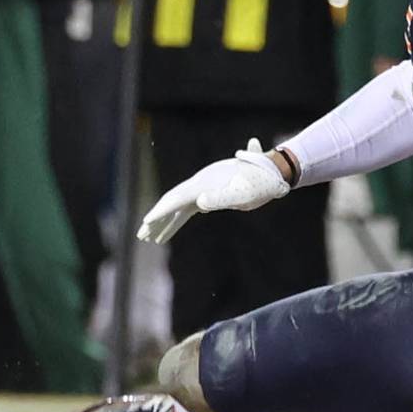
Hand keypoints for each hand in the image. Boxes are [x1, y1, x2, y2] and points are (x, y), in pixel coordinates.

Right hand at [137, 138, 291, 243]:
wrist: (271, 172)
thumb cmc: (259, 183)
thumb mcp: (244, 193)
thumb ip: (223, 197)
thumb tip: (201, 203)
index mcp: (205, 183)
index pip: (177, 198)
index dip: (161, 211)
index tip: (147, 221)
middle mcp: (200, 185)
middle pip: (171, 202)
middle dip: (155, 219)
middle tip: (141, 236)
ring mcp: (203, 189)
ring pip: (177, 208)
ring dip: (163, 223)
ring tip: (148, 239)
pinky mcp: (208, 196)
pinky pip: (186, 211)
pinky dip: (176, 222)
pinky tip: (167, 233)